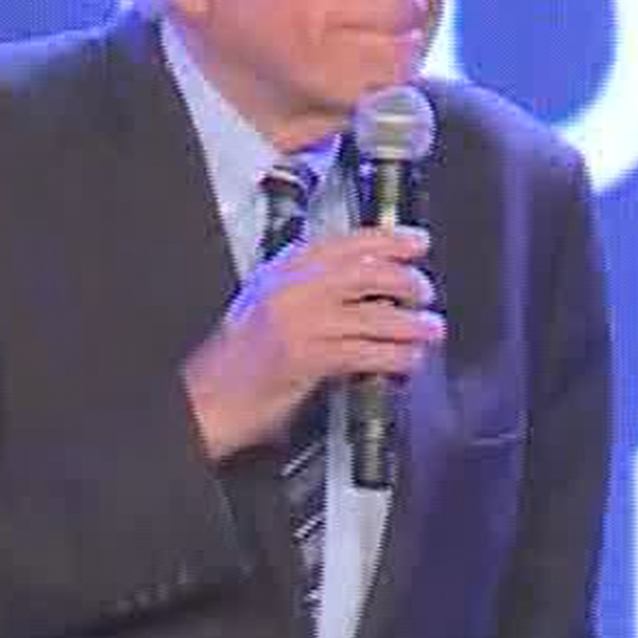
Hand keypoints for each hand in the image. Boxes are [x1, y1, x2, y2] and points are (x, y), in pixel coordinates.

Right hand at [183, 226, 445, 460]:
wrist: (207, 397)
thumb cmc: (238, 359)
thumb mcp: (270, 306)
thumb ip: (313, 288)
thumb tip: (370, 283)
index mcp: (282, 270)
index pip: (344, 242)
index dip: (388, 240)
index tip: (416, 242)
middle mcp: (291, 289)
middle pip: (365, 272)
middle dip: (404, 281)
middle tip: (424, 292)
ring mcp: (298, 323)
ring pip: (371, 314)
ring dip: (410, 324)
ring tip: (429, 329)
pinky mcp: (306, 358)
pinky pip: (365, 351)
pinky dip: (395, 356)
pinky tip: (407, 360)